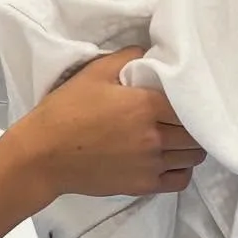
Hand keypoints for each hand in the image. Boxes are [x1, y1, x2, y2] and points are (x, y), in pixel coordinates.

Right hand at [11, 49, 204, 210]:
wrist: (42, 156)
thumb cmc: (65, 111)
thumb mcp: (94, 73)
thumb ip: (127, 57)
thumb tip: (150, 51)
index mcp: (145, 106)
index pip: (190, 104)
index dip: (191, 100)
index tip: (184, 98)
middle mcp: (153, 137)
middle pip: (196, 132)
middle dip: (193, 123)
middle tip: (182, 118)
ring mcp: (150, 164)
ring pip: (192, 156)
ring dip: (189, 146)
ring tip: (178, 138)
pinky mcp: (143, 186)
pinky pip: (180, 180)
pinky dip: (182, 170)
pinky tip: (171, 160)